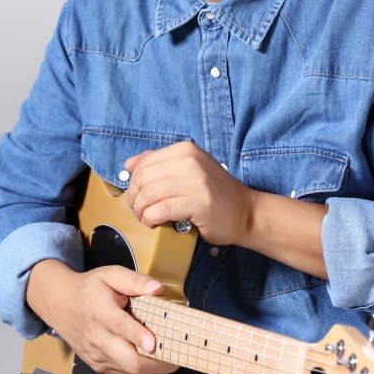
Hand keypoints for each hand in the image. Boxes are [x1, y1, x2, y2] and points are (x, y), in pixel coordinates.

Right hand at [26, 260, 178, 373]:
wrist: (61, 303)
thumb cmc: (89, 289)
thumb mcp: (111, 274)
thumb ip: (135, 280)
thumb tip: (157, 288)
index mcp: (100, 311)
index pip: (120, 326)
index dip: (138, 335)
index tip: (153, 342)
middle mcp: (96, 337)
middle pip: (127, 359)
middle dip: (155, 362)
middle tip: (176, 356)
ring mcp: (96, 354)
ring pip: (127, 371)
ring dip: (152, 369)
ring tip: (170, 360)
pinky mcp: (97, 365)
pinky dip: (140, 371)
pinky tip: (153, 363)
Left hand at [125, 141, 255, 245]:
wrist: (245, 212)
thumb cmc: (214, 194)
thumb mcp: (188, 169)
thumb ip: (159, 163)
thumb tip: (128, 164)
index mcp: (185, 149)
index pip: (144, 163)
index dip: (134, 184)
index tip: (138, 198)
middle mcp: (190, 160)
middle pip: (143, 179)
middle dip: (134, 200)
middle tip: (140, 212)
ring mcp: (196, 180)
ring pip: (149, 195)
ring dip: (142, 212)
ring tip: (148, 219)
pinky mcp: (199, 203)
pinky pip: (160, 210)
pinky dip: (152, 219)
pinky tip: (156, 224)